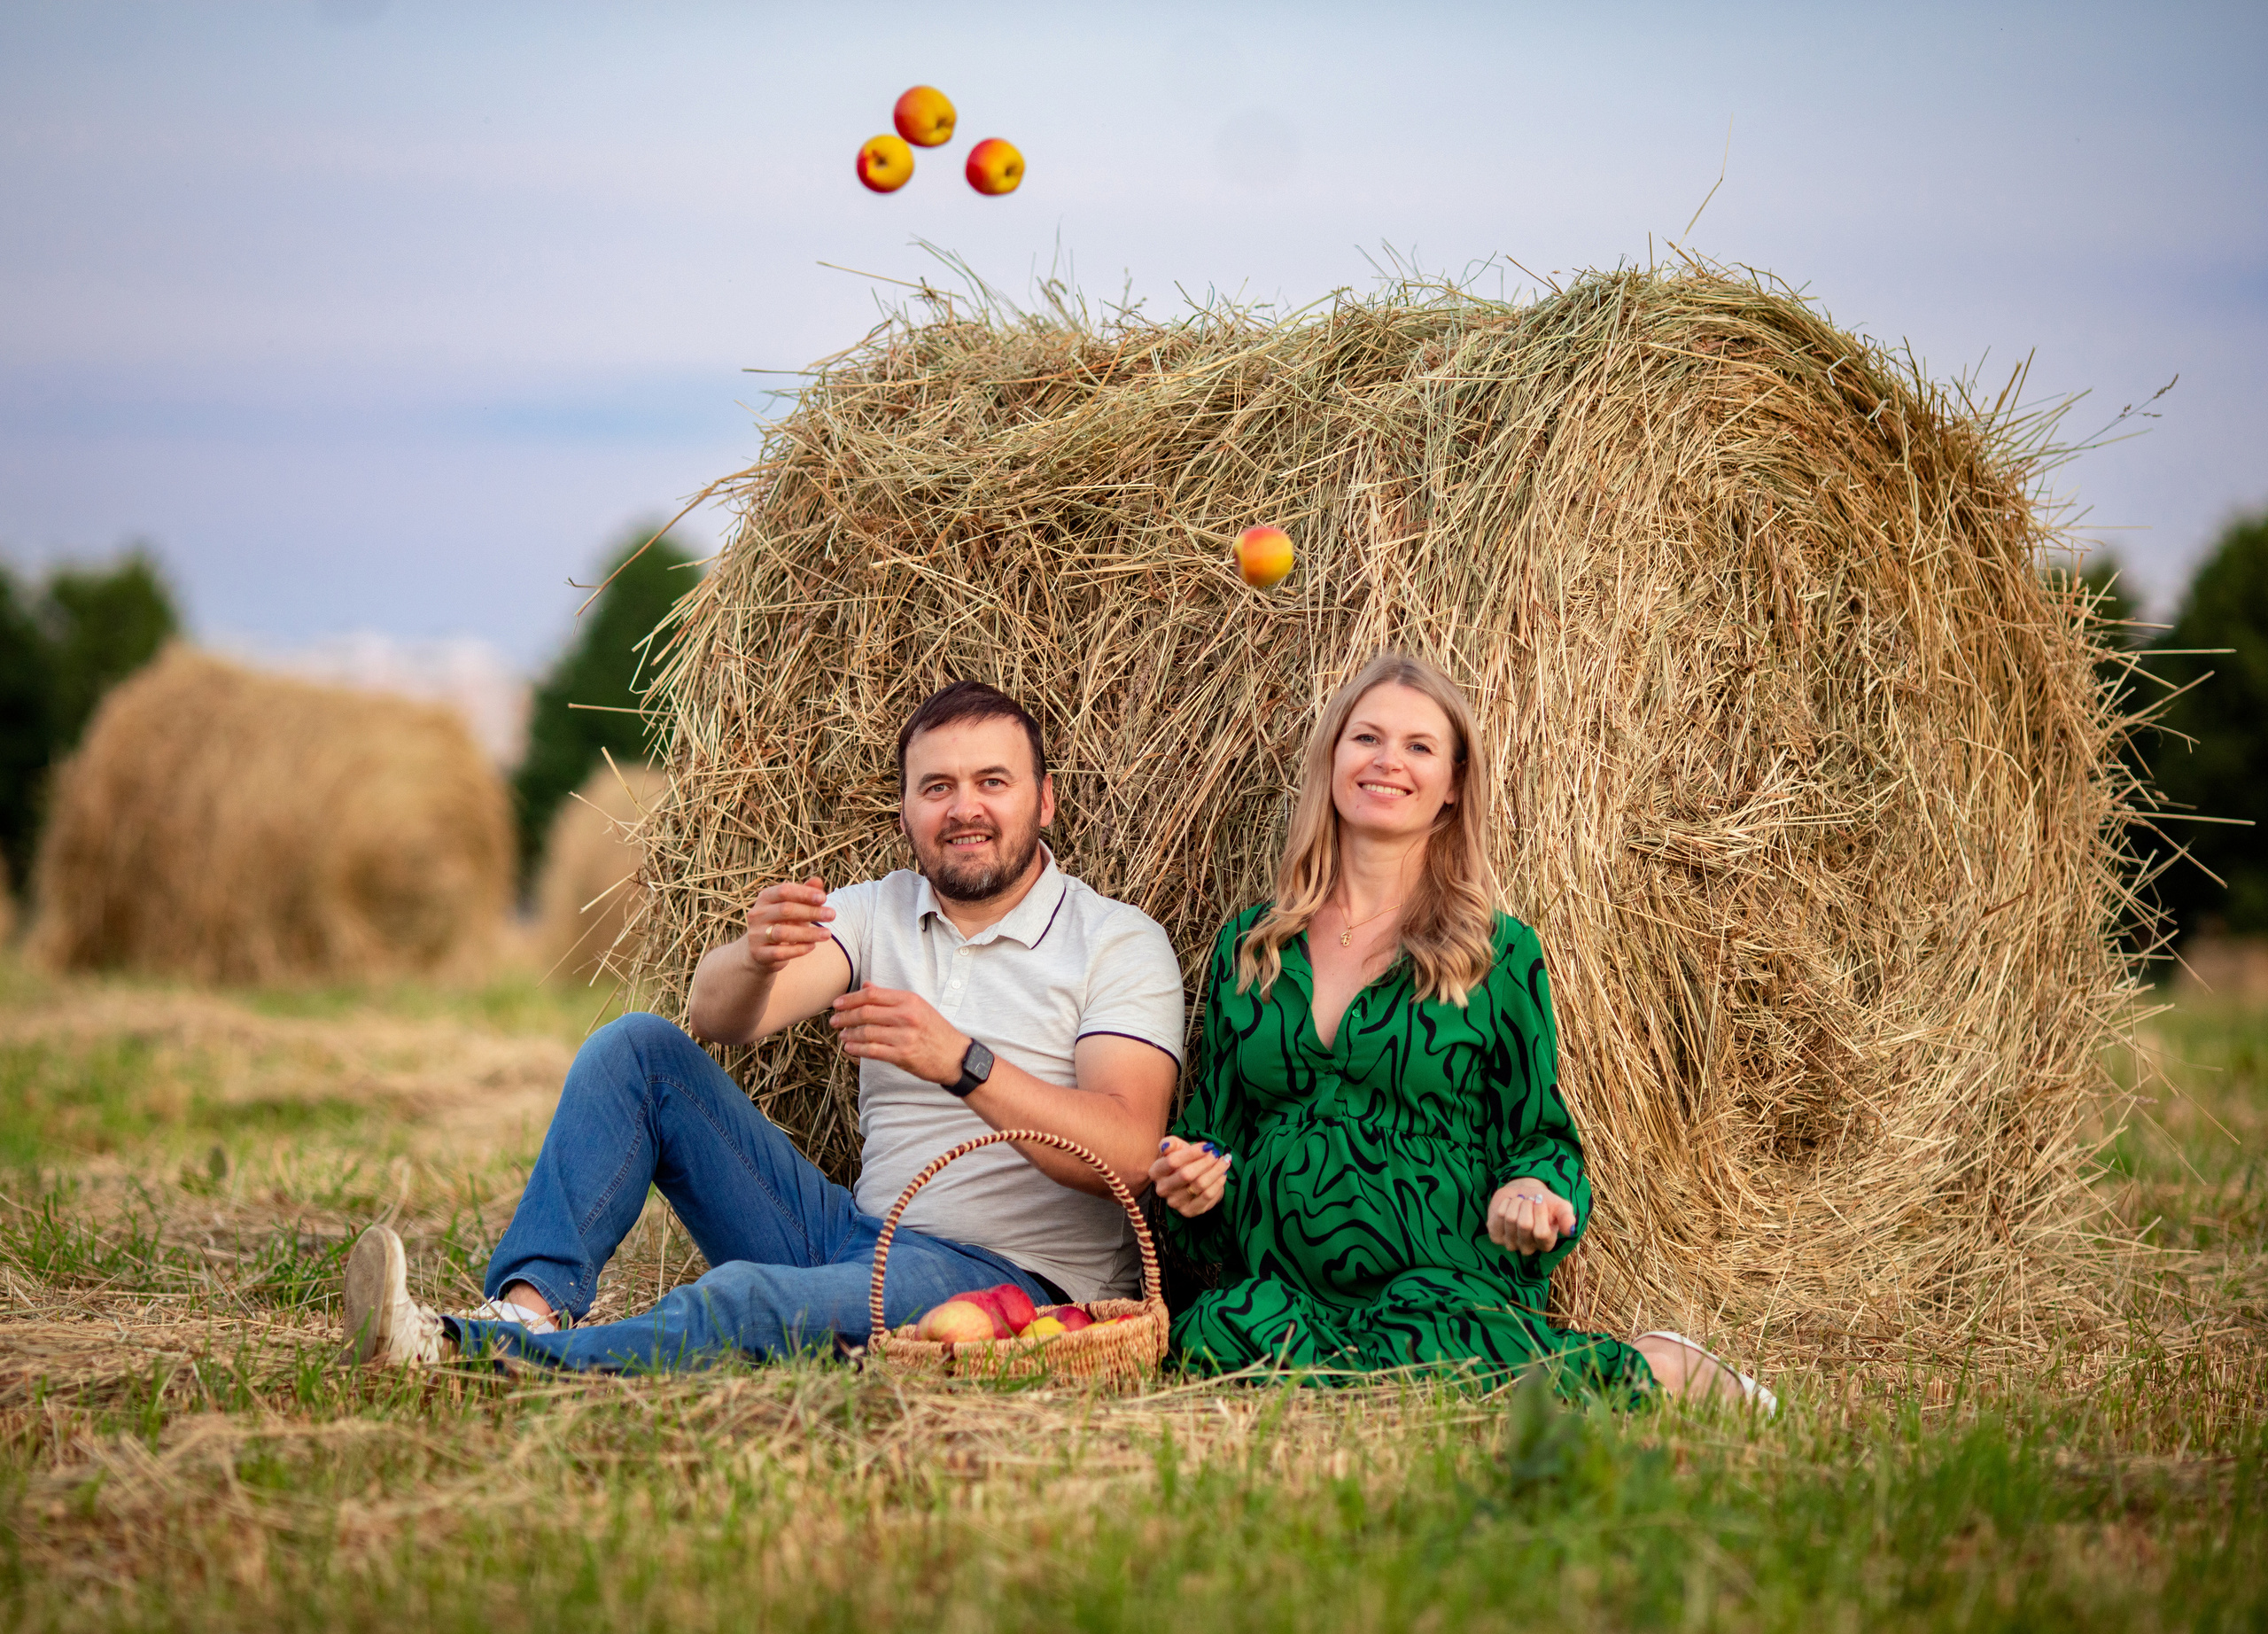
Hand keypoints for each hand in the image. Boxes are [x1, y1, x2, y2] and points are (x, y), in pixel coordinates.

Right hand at [741, 878, 833, 976]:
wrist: (758, 951)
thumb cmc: (781, 923)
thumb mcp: (792, 906)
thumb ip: (804, 894)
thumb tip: (818, 880)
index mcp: (765, 898)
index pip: (784, 890)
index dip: (805, 893)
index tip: (824, 898)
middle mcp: (757, 914)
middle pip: (785, 910)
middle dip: (811, 912)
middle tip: (832, 915)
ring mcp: (756, 935)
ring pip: (783, 933)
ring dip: (809, 933)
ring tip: (828, 934)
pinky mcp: (759, 954)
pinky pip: (780, 952)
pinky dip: (799, 949)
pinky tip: (813, 946)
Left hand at [829, 983, 968, 1085]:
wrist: (955, 1056)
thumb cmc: (935, 1030)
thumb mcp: (917, 1007)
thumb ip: (890, 998)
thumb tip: (866, 985)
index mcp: (909, 1000)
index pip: (872, 995)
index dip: (850, 998)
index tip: (837, 1003)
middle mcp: (906, 1016)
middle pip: (866, 1013)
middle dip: (845, 1016)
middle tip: (834, 1020)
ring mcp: (904, 1036)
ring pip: (866, 1032)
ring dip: (849, 1034)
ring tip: (841, 1035)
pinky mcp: (902, 1055)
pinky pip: (872, 1050)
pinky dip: (857, 1049)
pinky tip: (849, 1048)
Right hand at [1148, 1135, 1231, 1217]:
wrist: (1192, 1180)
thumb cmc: (1184, 1160)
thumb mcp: (1177, 1148)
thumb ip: (1171, 1143)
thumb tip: (1166, 1145)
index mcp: (1155, 1172)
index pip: (1172, 1161)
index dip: (1192, 1153)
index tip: (1208, 1146)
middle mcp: (1162, 1189)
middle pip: (1187, 1174)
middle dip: (1206, 1162)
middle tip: (1217, 1154)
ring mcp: (1174, 1203)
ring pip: (1199, 1185)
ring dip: (1215, 1171)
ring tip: (1224, 1161)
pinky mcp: (1188, 1212)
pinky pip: (1207, 1197)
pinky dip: (1218, 1184)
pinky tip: (1223, 1175)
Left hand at [1487, 1178, 1574, 1256]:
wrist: (1524, 1194)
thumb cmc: (1544, 1202)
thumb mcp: (1560, 1207)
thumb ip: (1567, 1218)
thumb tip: (1570, 1230)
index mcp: (1546, 1244)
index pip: (1542, 1233)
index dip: (1540, 1212)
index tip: (1540, 1200)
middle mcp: (1528, 1248)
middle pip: (1524, 1225)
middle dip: (1526, 1205)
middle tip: (1529, 1201)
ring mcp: (1511, 1244)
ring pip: (1510, 1219)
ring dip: (1516, 1203)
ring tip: (1520, 1202)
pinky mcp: (1496, 1237)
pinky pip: (1498, 1218)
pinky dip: (1504, 1205)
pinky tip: (1509, 1205)